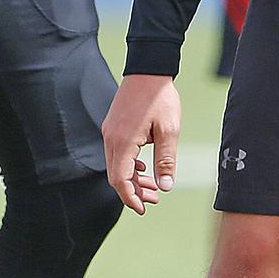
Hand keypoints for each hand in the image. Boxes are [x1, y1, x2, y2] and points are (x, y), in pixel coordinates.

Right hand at [102, 73, 180, 213]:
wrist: (148, 68)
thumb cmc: (160, 98)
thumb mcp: (169, 130)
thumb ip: (166, 160)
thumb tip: (165, 187)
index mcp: (124, 142)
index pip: (120, 180)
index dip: (130, 198)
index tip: (143, 209)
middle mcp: (111, 138)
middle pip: (115, 176)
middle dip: (133, 191)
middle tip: (153, 200)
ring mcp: (110, 131)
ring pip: (115, 165)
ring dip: (131, 178)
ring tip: (152, 186)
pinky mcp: (112, 125)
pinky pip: (116, 153)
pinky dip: (128, 165)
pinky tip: (143, 167)